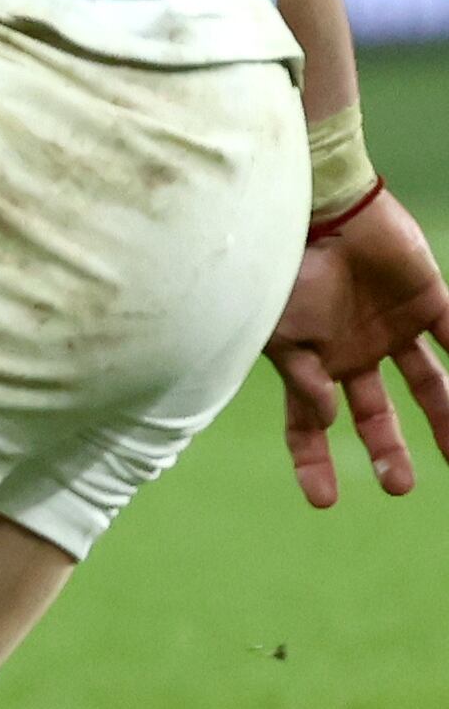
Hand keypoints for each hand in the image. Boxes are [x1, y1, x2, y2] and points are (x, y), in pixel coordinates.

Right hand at [270, 185, 448, 508]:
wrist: (317, 207)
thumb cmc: (281, 268)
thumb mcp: (277, 331)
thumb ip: (302, 377)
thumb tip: (329, 419)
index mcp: (313, 361)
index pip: (310, 423)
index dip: (313, 461)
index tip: (323, 501)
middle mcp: (354, 351)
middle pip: (375, 413)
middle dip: (386, 450)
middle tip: (400, 486)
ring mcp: (392, 328)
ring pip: (428, 385)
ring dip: (446, 419)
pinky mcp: (428, 301)